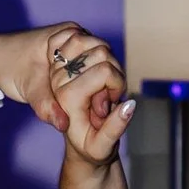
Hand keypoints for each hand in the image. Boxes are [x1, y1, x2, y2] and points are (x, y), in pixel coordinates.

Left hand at [0, 24, 119, 139]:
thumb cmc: (10, 67)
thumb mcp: (30, 89)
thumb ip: (47, 107)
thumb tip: (63, 125)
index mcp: (68, 34)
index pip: (101, 53)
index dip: (105, 79)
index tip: (101, 103)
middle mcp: (74, 34)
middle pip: (104, 57)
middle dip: (103, 82)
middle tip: (100, 107)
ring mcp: (73, 43)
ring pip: (98, 63)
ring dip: (97, 82)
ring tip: (95, 105)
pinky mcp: (69, 54)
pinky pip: (88, 66)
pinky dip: (89, 81)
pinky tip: (87, 99)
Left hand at [58, 48, 135, 170]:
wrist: (74, 136)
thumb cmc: (89, 146)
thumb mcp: (101, 147)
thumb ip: (116, 127)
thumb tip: (130, 104)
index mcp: (66, 97)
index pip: (105, 71)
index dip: (117, 86)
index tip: (108, 104)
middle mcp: (58, 78)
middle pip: (103, 53)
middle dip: (113, 73)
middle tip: (104, 95)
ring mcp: (59, 65)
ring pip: (99, 44)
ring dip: (108, 64)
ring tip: (101, 86)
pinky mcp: (63, 56)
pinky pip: (91, 41)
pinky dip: (101, 57)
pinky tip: (97, 76)